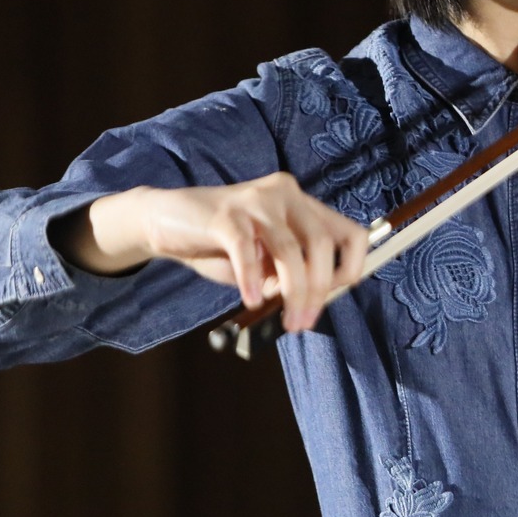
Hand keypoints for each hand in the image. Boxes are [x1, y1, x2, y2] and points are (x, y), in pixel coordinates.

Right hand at [64, 175, 369, 331]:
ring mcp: (257, 202)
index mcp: (302, 204)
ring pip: (290, 250)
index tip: (337, 295)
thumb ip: (287, 275)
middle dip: (318, 289)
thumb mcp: (263, 261)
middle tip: (304, 321)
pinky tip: (252, 300)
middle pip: (322, 243)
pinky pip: (247, 250)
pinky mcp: (226, 214)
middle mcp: (286, 195)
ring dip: (293, 292)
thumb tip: (311, 303)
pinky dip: (253, 280)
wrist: (165, 219)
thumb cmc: (220, 245)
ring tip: (287, 320)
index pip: (350, 232)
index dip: (352, 265)